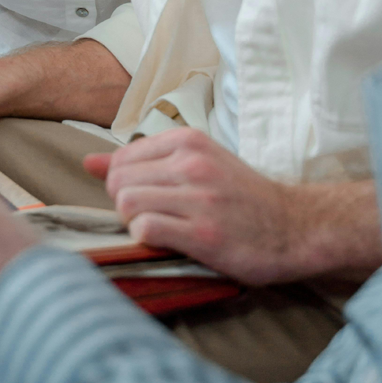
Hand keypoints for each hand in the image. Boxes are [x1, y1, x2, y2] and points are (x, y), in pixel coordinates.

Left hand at [84, 128, 298, 284]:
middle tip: (152, 217)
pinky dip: (146, 240)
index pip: (121, 158)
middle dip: (124, 204)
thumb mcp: (195, 163)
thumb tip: (88, 162)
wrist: (294, 226)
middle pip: (118, 181)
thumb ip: (142, 161)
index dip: (124, 184)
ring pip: (126, 203)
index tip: (148, 198)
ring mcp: (198, 197)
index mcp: (187, 140)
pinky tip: (168, 242)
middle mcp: (190, 162)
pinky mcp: (204, 232)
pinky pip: (145, 230)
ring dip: (134, 223)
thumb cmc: (241, 196)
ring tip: (161, 230)